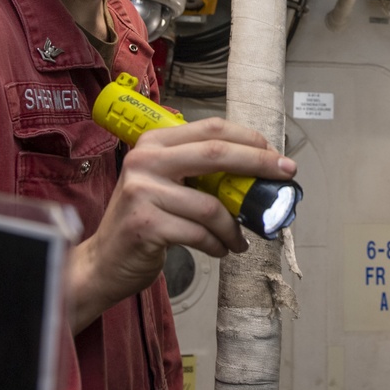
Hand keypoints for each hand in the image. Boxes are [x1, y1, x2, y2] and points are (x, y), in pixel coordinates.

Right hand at [67, 117, 296, 331]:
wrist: (103, 261)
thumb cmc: (144, 221)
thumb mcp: (166, 184)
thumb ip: (200, 172)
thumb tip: (257, 172)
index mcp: (154, 142)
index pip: (211, 129)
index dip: (249, 139)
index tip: (276, 154)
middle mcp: (145, 160)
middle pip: (216, 153)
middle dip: (258, 164)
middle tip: (285, 176)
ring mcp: (142, 191)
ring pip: (211, 205)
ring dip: (235, 226)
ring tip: (240, 238)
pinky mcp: (145, 224)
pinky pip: (199, 233)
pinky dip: (218, 244)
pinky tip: (221, 249)